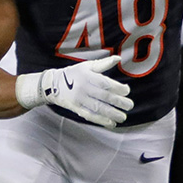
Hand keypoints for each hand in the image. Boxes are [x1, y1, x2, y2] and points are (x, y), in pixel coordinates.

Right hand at [15, 55, 132, 127]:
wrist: (52, 84)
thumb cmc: (74, 74)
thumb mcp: (87, 66)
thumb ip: (103, 64)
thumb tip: (118, 58)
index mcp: (87, 76)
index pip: (105, 83)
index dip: (118, 88)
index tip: (127, 91)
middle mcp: (83, 88)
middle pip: (104, 97)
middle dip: (119, 102)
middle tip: (130, 106)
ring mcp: (79, 99)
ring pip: (98, 108)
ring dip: (112, 114)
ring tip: (123, 117)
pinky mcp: (76, 108)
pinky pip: (90, 116)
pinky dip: (101, 121)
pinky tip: (111, 124)